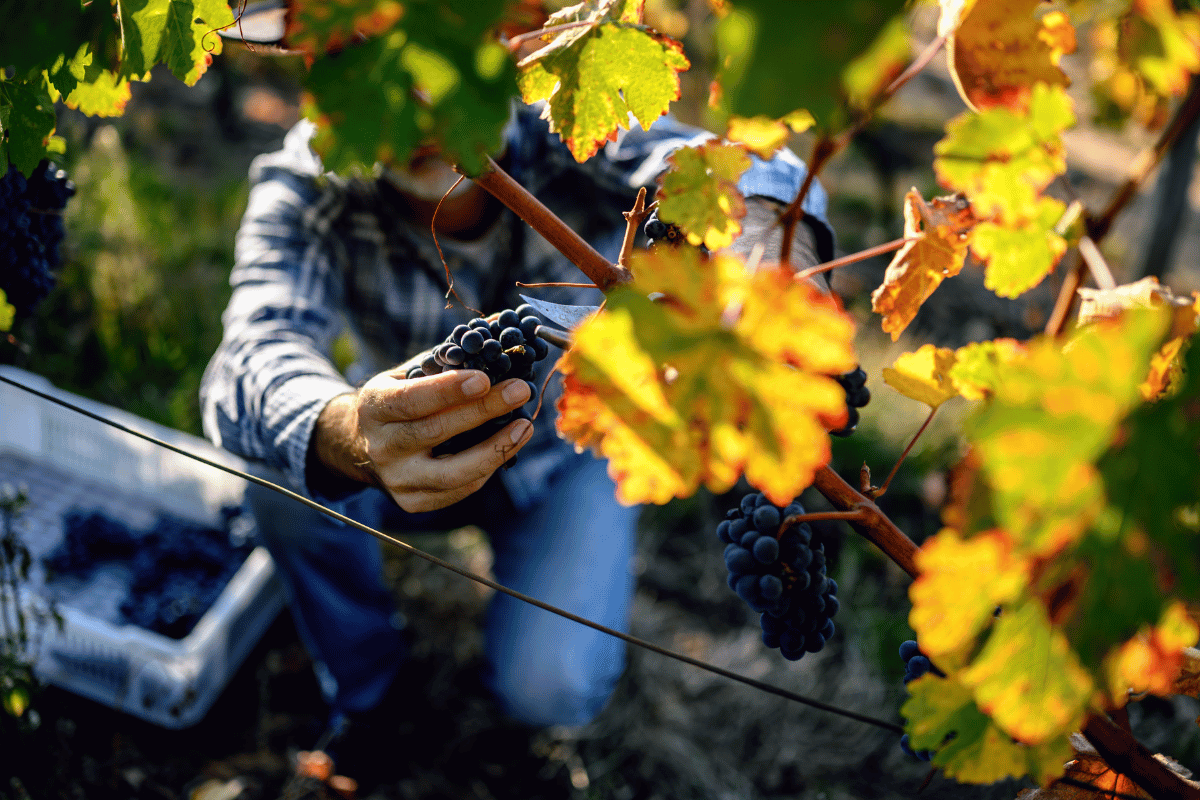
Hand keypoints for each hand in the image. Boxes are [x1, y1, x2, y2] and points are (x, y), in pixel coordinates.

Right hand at [310, 365, 532, 511]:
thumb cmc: (396, 402)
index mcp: (375, 408)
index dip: (448, 391)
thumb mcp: (404, 375)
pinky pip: (459, 490)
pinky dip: (488, 468)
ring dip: (496, 448)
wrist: (359, 446)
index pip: (411, 400)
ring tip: (525, 426)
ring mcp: (397, 480)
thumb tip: (497, 332)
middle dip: (484, 411)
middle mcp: (382, 448)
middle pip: (436, 432)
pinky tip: (508, 445)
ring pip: (453, 473)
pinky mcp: (413, 502)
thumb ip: (443, 361)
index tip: (485, 378)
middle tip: (520, 391)